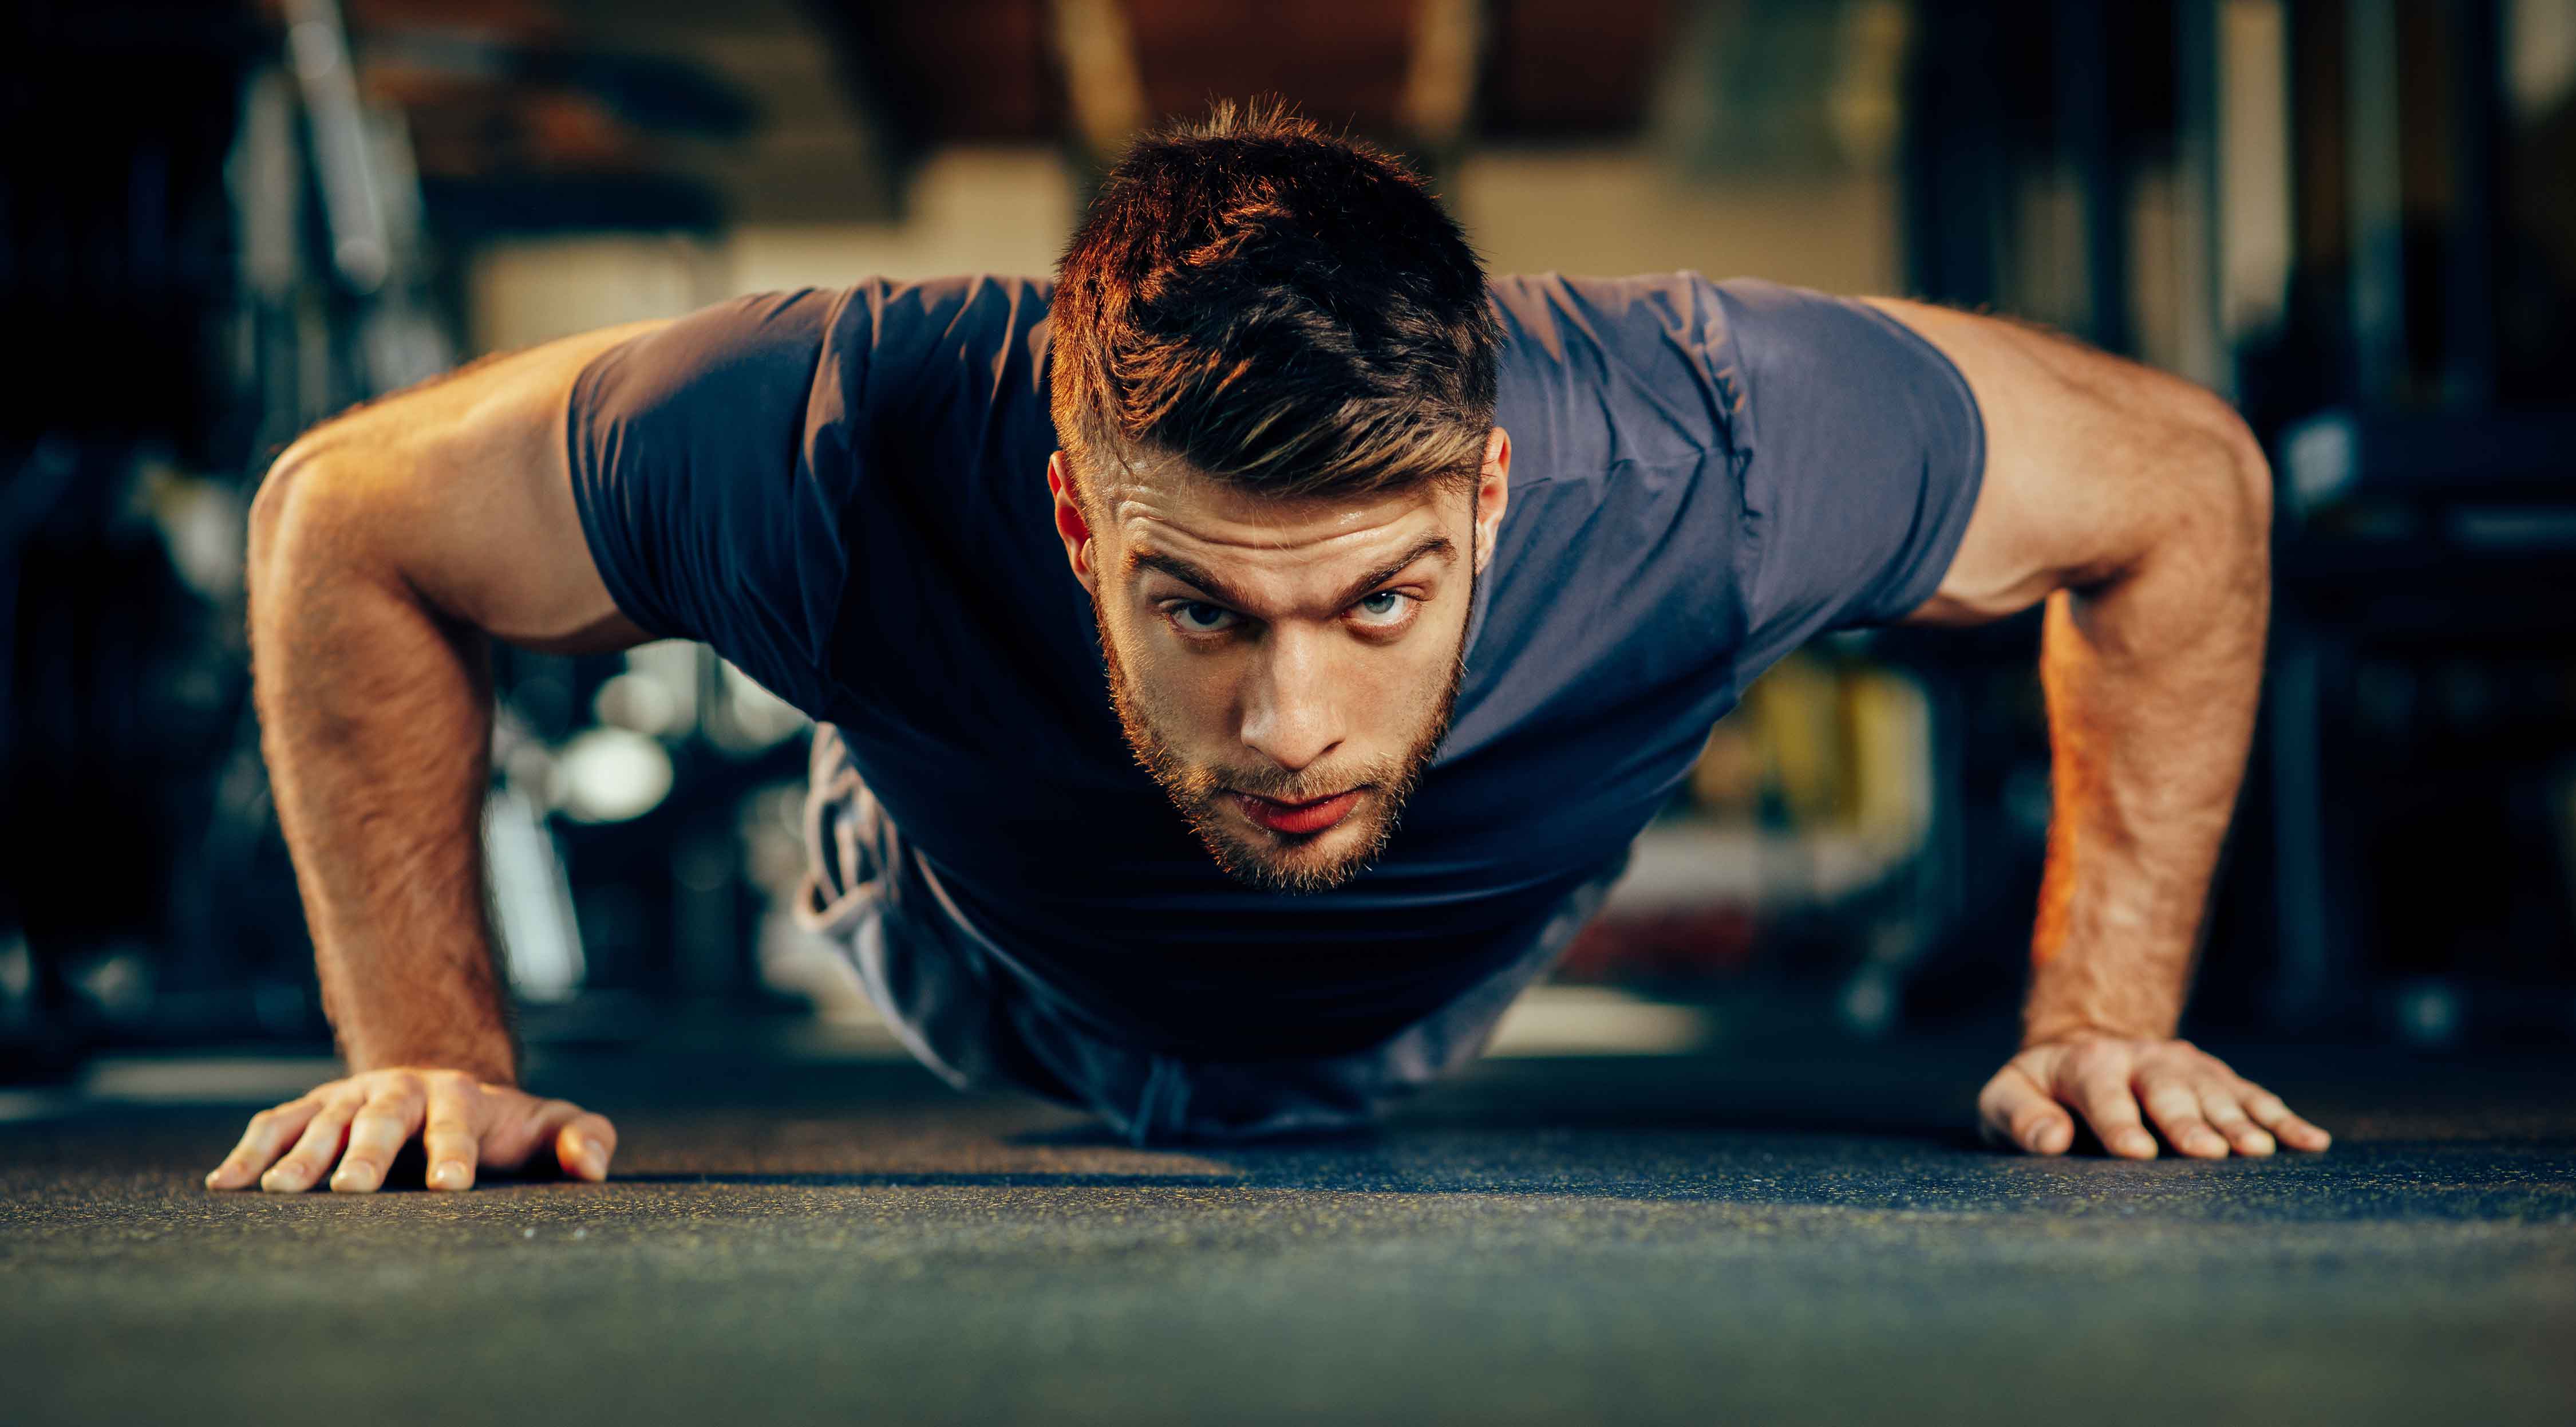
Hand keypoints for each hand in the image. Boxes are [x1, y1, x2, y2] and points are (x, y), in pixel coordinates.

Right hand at [203, 1066, 617, 1192]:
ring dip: (301, 1156)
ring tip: (280, 1192)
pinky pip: (276, 1126)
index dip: (454, 1151)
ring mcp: (350, 1099)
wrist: (443, 1084)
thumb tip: (595, 1168)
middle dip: (367, 1154)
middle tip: (350, 1191)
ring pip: (323, 1123)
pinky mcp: (312, 1110)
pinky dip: (250, 1152)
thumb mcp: (547, 1126)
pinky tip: (226, 1184)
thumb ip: (583, 1138)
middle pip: (383, 1118)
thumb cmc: (500, 1124)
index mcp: (459, 1095)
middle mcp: (399, 1091)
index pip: (456, 1122)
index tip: (450, 1185)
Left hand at [1977, 1034, 2331, 1158]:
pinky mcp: (2218, 1080)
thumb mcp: (2007, 1097)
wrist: (2083, 1050)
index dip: (2119, 1122)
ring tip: (2261, 1151)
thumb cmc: (2040, 1090)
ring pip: (2217, 1093)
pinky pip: (2256, 1098)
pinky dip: (2284, 1120)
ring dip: (2239, 1121)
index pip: (2102, 1093)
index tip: (2136, 1152)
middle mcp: (2143, 1060)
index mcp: (2086, 1064)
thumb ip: (2020, 1116)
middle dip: (2189, 1121)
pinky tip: (2312, 1143)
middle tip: (2210, 1153)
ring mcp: (2186, 1067)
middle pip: (2168, 1091)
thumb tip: (2050, 1140)